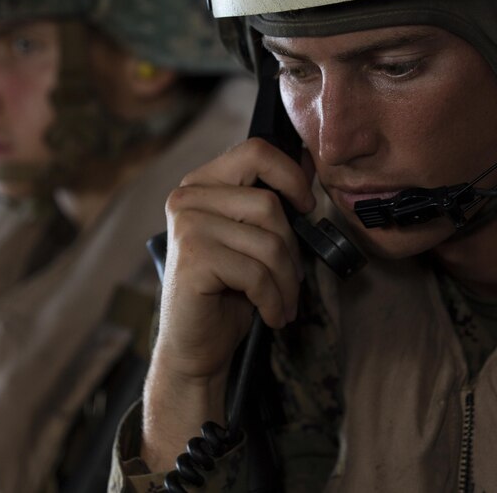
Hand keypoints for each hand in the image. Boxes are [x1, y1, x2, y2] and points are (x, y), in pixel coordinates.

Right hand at [141, 138, 314, 469]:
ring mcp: (187, 226)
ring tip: (282, 303)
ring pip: (269, 242)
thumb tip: (310, 164)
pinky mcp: (193, 258)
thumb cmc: (228, 292)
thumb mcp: (252, 239)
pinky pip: (257, 273)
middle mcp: (187, 198)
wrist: (195, 347)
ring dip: (287, 282)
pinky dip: (274, 300)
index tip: (306, 208)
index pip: (255, 151)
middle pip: (269, 204)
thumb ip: (271, 202)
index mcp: (201, 184)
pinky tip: (271, 315)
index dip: (291, 176)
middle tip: (290, 281)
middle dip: (291, 249)